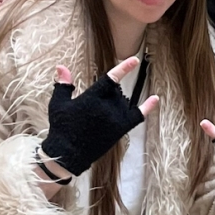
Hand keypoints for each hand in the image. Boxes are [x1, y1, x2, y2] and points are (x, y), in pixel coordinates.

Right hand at [40, 57, 155, 177]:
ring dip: (114, 103)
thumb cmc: (61, 128)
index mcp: (91, 98)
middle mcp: (106, 107)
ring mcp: (115, 119)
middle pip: (114, 91)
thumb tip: (61, 66)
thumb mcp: (58, 104)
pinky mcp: (120, 130)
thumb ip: (63, 84)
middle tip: (92, 109)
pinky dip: (148, 107)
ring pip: (123, 101)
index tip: (135, 60)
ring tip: (99, 115)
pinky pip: (138, 116)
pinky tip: (156, 98)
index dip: (124, 68)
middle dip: (106, 95)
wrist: (67, 154)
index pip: (111, 79)